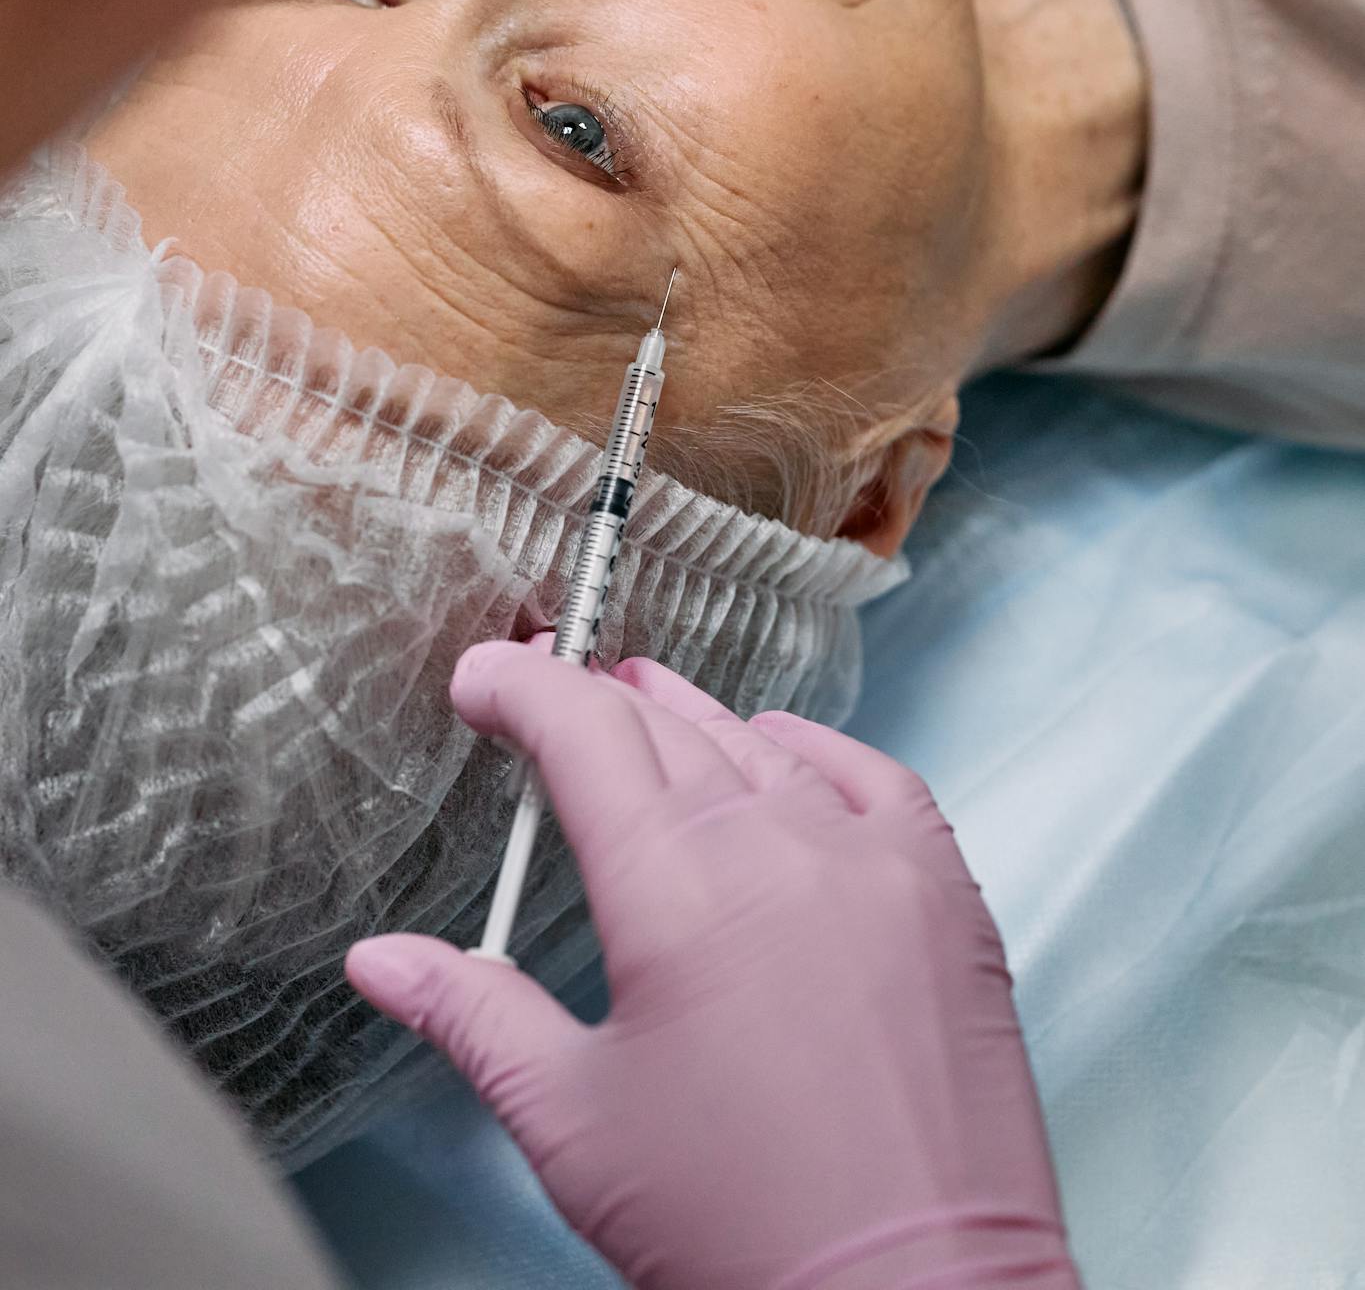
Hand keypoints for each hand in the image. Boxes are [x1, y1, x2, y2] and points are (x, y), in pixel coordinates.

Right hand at [347, 643, 1079, 1289]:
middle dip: (594, 700)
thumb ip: (472, 1014)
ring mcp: (873, 859)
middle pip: (666, 728)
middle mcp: (776, 844)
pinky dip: (816, 752)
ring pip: (763, 746)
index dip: (523, 689)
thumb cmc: (739, 1225)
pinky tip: (784, 755)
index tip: (486, 679)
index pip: (582, 733)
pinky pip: (876, 778)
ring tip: (647, 705)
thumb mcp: (572, 1121)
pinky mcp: (945, 893)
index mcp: (673, 888)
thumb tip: (382, 961)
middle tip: (548, 695)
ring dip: (694, 719)